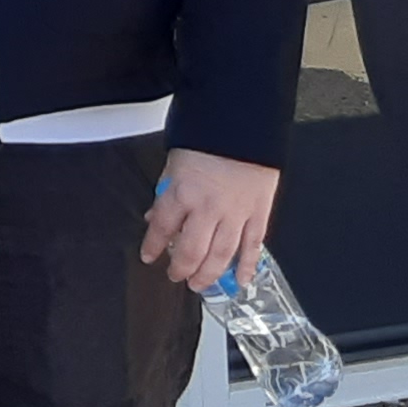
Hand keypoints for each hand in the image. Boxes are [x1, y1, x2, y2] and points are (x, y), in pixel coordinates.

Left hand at [136, 148, 281, 295]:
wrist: (246, 122)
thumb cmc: (208, 137)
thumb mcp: (175, 161)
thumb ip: (166, 191)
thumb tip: (156, 215)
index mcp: (183, 192)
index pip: (162, 229)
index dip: (153, 246)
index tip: (148, 256)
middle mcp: (208, 208)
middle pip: (192, 252)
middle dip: (181, 269)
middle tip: (176, 276)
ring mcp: (236, 214)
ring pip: (221, 256)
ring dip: (208, 275)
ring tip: (199, 284)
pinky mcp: (259, 213)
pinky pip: (252, 246)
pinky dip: (246, 266)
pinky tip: (239, 280)